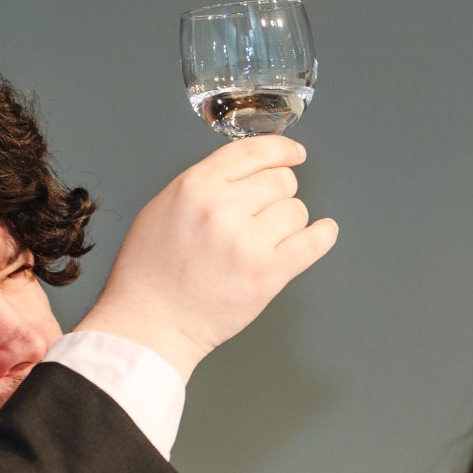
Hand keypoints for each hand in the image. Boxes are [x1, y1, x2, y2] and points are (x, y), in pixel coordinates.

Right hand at [74, 135, 337, 380]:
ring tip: (263, 239)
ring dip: (287, 222)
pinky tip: (322, 232)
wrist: (149, 322)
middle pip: (280, 181)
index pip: (254, 151)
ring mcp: (248, 243)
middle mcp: (223, 209)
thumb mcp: (165, 206)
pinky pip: (312, 243)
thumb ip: (206, 182)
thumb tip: (248, 170)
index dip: (281, 150)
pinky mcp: (267, 275)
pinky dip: (322, 236)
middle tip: (262, 213)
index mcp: (196, 187)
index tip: (294, 154)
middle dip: (277, 194)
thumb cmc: (150, 270)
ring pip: (297, 211)